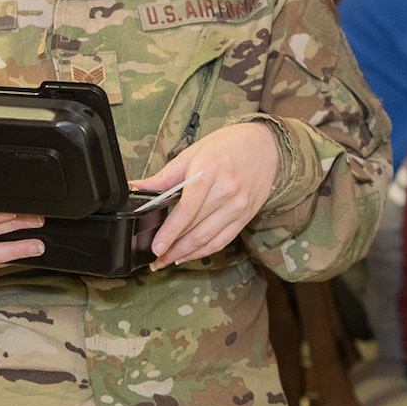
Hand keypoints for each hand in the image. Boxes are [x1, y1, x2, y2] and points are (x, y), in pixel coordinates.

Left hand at [137, 121, 281, 266]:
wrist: (267, 147)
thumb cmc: (228, 145)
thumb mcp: (193, 152)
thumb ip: (165, 176)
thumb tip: (139, 188)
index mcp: (209, 172)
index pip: (186, 209)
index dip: (170, 232)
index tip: (156, 247)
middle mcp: (226, 192)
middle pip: (195, 229)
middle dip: (173, 248)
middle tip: (156, 257)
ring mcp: (238, 207)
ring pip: (208, 240)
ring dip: (186, 254)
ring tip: (168, 260)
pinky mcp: (245, 217)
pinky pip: (222, 241)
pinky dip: (204, 251)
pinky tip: (189, 255)